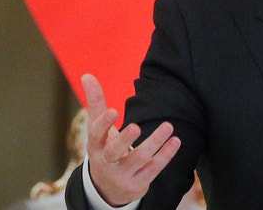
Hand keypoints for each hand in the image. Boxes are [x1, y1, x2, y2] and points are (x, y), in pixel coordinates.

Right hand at [82, 73, 180, 205]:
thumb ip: (95, 102)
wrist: (107, 188)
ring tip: (168, 126)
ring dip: (154, 142)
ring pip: (138, 159)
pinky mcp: (137, 184)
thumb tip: (87, 75)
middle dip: (125, 140)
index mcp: (95, 146)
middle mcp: (106, 162)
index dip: (104, 124)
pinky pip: (153, 169)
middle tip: (136, 126)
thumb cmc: (104, 147)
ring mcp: (121, 175)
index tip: (114, 111)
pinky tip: (175, 141)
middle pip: (113, 152)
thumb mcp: (97, 128)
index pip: (96, 135)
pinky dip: (165, 155)